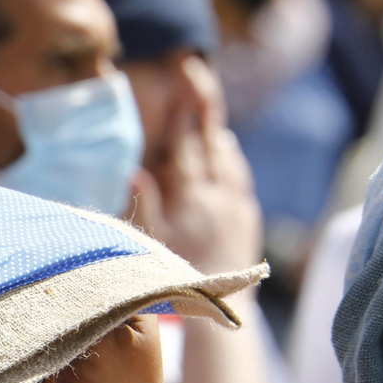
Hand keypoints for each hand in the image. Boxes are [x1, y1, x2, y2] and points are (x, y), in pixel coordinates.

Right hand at [131, 59, 261, 274]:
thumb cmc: (178, 278)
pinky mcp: (247, 218)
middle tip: (197, 76)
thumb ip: (146, 206)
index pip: (186, 150)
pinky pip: (240, 178)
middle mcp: (220, 197)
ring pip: (230, 159)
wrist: (222, 306)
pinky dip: (231, 160)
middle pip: (212, 143)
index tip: (180, 93)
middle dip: (204, 109)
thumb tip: (136, 172)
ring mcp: (238, 206)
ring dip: (218, 135)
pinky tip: (225, 154)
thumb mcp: (153, 243)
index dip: (182, 120)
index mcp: (193, 200)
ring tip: (209, 118)